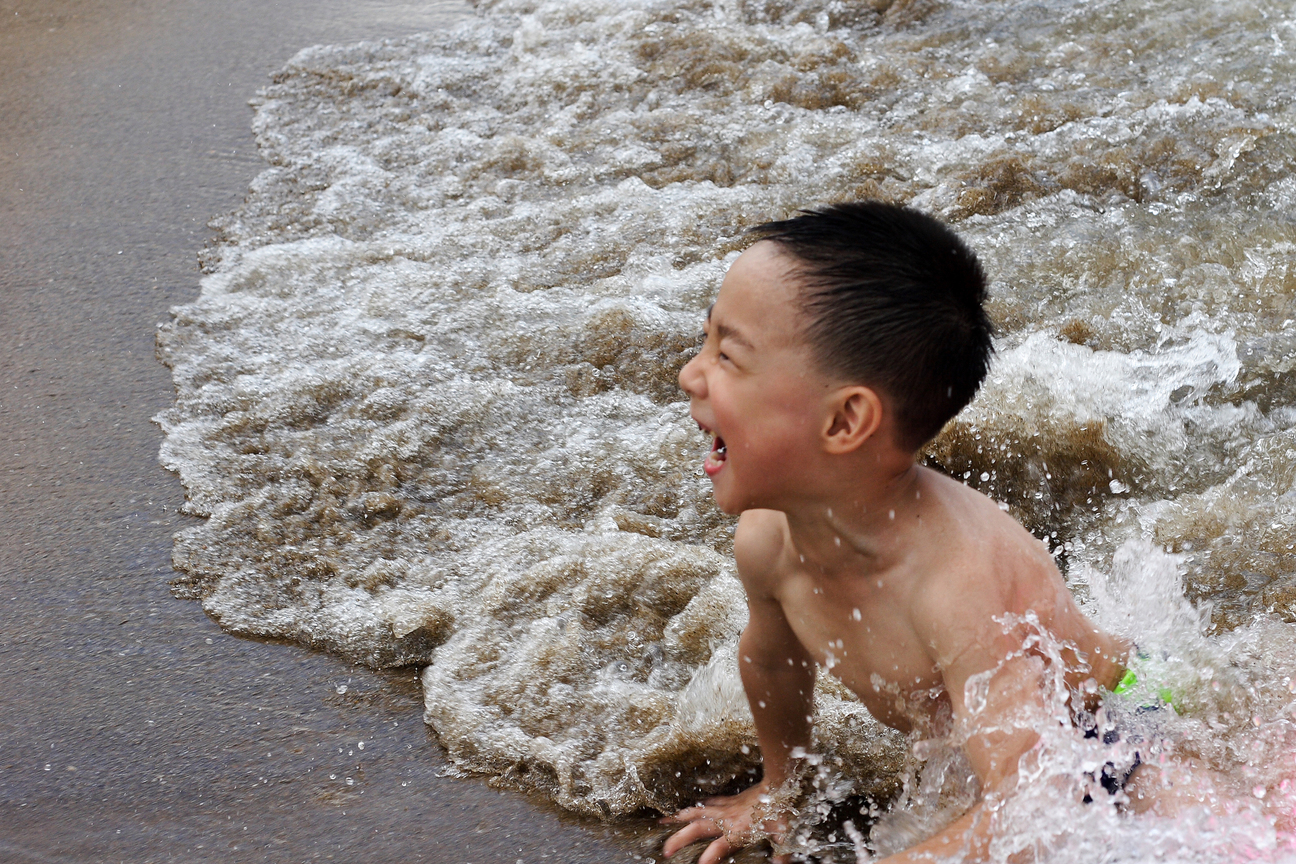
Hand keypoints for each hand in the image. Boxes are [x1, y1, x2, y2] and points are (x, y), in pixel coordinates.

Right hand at [659, 781, 790, 863]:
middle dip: (680, 839)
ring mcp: (725, 808)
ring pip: (697, 813)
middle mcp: (727, 819)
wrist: (779, 782)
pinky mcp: (729, 800)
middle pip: (698, 829)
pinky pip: (709, 802)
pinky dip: (698, 806)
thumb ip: (782, 853)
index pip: (720, 846)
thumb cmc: (782, 809)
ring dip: (679, 818)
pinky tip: (689, 809)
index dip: (710, 856)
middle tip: (666, 850)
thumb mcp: (784, 834)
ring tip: (662, 822)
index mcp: (739, 830)